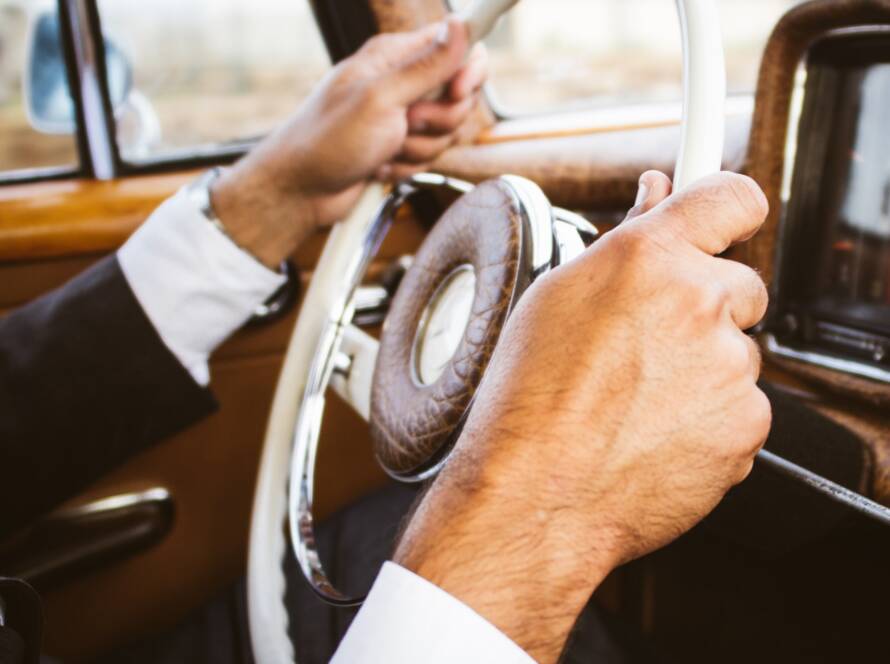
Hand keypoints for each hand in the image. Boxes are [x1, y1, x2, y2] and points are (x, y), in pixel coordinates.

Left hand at [211, 17, 486, 267]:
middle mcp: (401, 83)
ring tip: (385, 150)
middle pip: (458, 96)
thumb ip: (425, 66)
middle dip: (440, 121)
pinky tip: (379, 166)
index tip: (458, 91)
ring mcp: (401, 118)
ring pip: (445, 133)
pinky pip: (429, 157)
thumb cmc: (326, 141)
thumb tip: (458, 25)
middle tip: (406, 125)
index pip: (456, 47)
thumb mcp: (380, 99)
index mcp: (394, 57)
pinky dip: (407, 167)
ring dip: (419, 149)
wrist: (301, 190)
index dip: (468, 70)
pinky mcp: (400, 147)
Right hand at [395, 171, 771, 662]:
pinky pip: (742, 408)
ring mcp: (730, 366)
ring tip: (637, 401)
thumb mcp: (557, 299)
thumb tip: (658, 198)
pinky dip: (710, 419)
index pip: (732, 197)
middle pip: (740, 286)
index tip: (724, 223)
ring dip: (704, 370)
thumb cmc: (529, 401)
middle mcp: (698, 301)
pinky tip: (655, 431)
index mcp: (648, 258)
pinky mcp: (748, 424)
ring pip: (737, 353)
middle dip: (705, 309)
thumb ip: (624, 244)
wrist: (539, 495)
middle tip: (650, 345)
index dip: (729, 211)